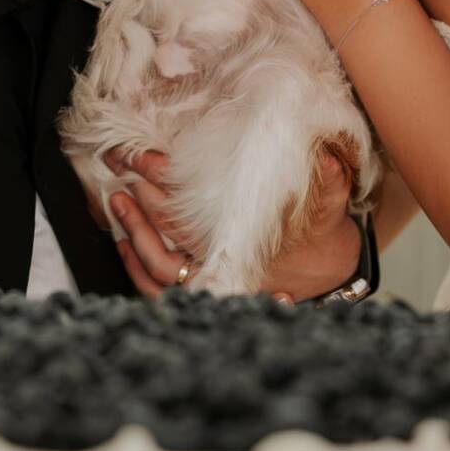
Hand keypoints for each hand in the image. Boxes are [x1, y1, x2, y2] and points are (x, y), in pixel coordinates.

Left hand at [101, 146, 361, 304]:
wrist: (327, 277)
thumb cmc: (321, 240)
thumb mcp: (329, 211)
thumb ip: (331, 186)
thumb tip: (333, 162)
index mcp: (247, 243)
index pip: (193, 209)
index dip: (164, 179)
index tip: (143, 158)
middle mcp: (225, 266)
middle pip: (170, 236)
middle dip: (140, 200)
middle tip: (117, 164)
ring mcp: (211, 283)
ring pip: (160, 268)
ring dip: (134, 233)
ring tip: (116, 201)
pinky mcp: (203, 292)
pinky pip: (161, 289)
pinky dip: (138, 267)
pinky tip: (123, 241)